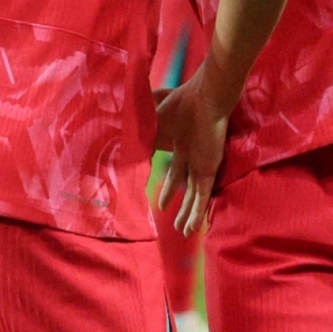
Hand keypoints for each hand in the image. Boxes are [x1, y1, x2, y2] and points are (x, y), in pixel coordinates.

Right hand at [155, 67, 229, 236]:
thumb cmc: (180, 105)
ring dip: (188, 214)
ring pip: (195, 196)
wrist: (204, 99)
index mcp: (181, 143)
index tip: (159, 202)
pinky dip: (196, 212)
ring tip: (184, 233)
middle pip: (184, 186)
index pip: (175, 171)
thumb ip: (142, 138)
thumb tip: (123, 149)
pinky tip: (191, 228)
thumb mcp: (154, 124)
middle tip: (172, 222)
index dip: (168, 188)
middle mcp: (192, 155)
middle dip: (178, 204)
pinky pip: (202, 196)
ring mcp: (202, 164)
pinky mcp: (209, 169)